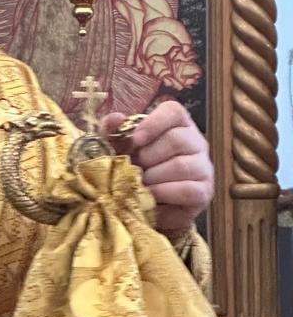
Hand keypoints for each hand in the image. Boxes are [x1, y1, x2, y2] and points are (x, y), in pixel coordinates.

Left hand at [102, 101, 212, 234]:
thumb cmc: (133, 169)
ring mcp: (204, 167)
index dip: (154, 123)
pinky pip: (188, 190)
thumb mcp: (117, 148)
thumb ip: (112, 131)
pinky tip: (151, 195)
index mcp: (176, 124)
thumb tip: (116, 117)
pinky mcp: (204, 192)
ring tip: (140, 182)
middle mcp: (195, 142)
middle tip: (135, 167)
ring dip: (154, 176)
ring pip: (182, 166)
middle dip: (148, 156)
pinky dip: (164, 193)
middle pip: (177, 139)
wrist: (143, 204)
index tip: (135, 139)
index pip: (174, 111)